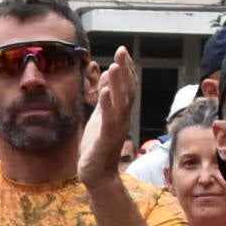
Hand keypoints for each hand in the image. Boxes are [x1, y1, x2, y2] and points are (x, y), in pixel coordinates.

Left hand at [77, 48, 138, 187]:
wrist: (97, 174)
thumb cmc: (98, 146)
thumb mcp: (100, 117)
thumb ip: (105, 98)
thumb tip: (108, 77)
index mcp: (120, 113)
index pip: (127, 87)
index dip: (126, 69)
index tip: (122, 52)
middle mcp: (122, 118)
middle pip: (128, 91)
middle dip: (125, 71)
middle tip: (122, 52)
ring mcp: (116, 129)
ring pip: (121, 103)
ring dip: (118, 84)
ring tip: (114, 66)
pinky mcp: (107, 139)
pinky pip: (109, 120)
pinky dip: (107, 104)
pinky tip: (104, 91)